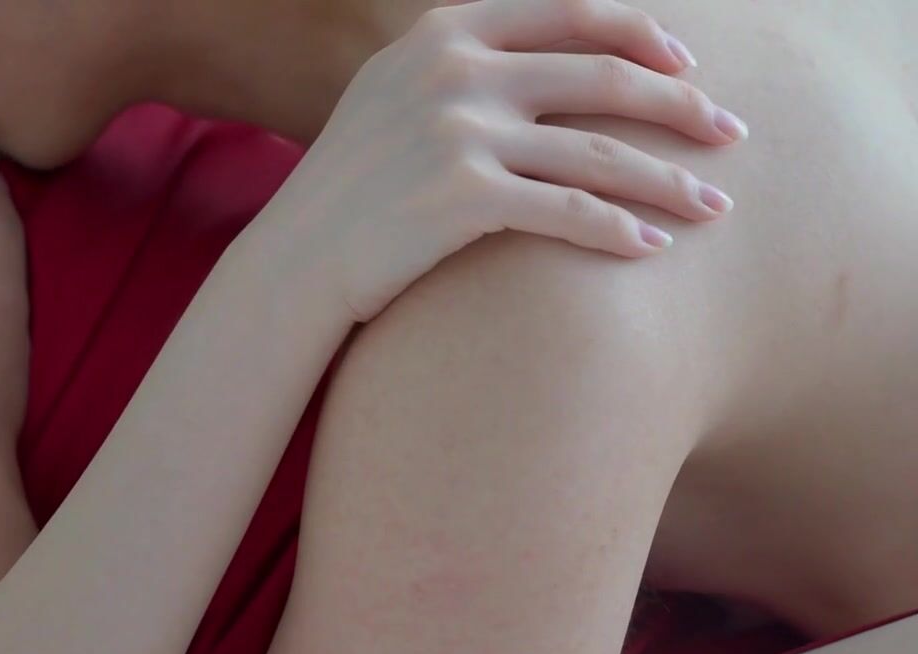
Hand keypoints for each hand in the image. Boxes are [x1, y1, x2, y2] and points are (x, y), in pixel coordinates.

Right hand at [257, 0, 745, 321]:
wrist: (294, 257)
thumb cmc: (352, 183)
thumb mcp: (396, 92)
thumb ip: (463, 60)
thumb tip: (550, 58)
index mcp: (446, 31)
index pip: (573, 13)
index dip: (645, 35)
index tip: (688, 67)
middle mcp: (457, 69)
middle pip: (606, 76)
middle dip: (684, 107)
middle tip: (732, 133)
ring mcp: (460, 130)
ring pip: (600, 151)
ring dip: (671, 180)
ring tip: (715, 205)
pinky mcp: (464, 196)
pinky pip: (570, 211)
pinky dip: (620, 229)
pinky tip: (652, 246)